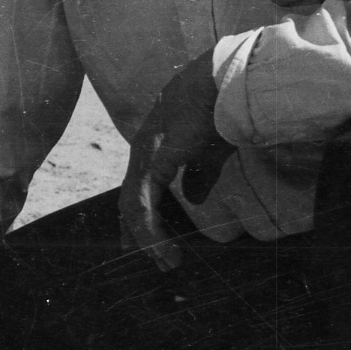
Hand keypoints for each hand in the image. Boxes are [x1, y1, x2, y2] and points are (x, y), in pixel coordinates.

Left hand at [120, 53, 225, 272]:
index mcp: (154, 150)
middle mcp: (142, 154)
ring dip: (147, 239)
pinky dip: (149, 229)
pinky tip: (161, 248)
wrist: (220, 87)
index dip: (139, 218)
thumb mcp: (208, 154)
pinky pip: (143, 204)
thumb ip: (199, 176)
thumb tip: (194, 199)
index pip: (138, 190)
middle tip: (155, 262)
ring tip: (165, 262)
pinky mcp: (151, 162)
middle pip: (130, 203)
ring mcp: (143, 157)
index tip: (141, 243)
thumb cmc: (216, 113)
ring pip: (133, 208)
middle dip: (140, 235)